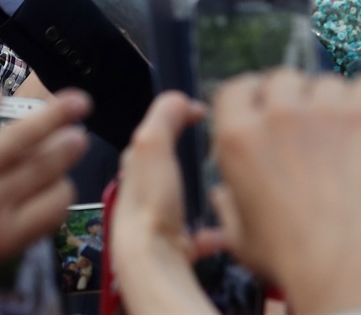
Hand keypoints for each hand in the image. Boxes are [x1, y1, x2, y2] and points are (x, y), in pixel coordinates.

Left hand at [0, 87, 89, 308]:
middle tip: (79, 134)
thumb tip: (1, 222)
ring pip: (27, 133)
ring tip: (74, 100)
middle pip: (48, 165)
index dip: (62, 189)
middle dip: (68, 146)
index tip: (61, 182)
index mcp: (2, 237)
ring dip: (55, 114)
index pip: (55, 206)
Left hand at [112, 92, 222, 314]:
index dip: (175, 117)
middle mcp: (141, 194)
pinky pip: (196, 236)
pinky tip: (226, 233)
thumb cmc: (150, 205)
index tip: (200, 112)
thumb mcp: (153, 145)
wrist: (151, 262)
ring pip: (180, 200)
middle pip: (165, 167)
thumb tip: (179, 97)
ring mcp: (157, 221)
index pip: (151, 133)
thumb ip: (164, 117)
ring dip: (198, 195)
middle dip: (186, 158)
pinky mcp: (173, 247)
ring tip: (223, 191)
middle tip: (213, 151)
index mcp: (134, 166)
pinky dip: (212, 233)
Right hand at [212, 70, 360, 313]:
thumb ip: (227, 205)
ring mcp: (322, 111)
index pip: (236, 88)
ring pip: (327, 82)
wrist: (347, 266)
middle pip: (283, 78)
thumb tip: (222, 195)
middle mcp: (277, 114)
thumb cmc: (293, 259)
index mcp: (238, 138)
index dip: (252, 94)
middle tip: (308, 124)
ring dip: (334, 101)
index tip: (263, 104)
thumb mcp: (240, 236)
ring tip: (345, 133)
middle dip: (294, 96)